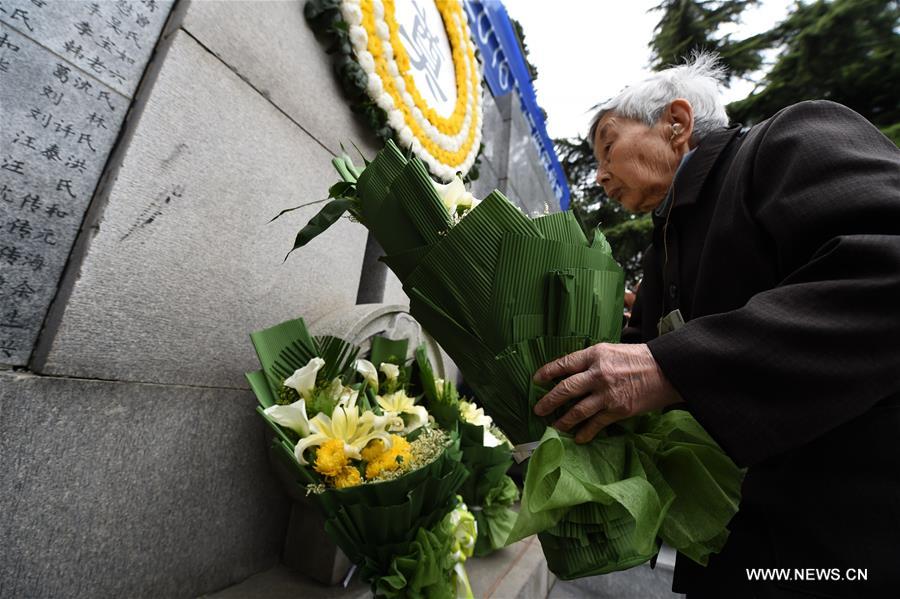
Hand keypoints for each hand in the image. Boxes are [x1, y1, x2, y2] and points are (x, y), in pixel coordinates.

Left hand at [532, 343, 682, 442]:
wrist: (667, 370)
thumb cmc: (640, 358)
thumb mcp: (612, 351)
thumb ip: (592, 360)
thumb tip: (571, 372)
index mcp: (595, 354)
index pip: (564, 363)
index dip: (547, 372)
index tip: (536, 379)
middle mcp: (598, 373)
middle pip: (565, 389)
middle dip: (548, 401)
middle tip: (538, 409)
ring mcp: (607, 394)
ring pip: (577, 410)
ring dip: (563, 420)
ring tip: (554, 426)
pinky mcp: (618, 410)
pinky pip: (596, 424)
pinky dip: (585, 433)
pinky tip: (578, 438)